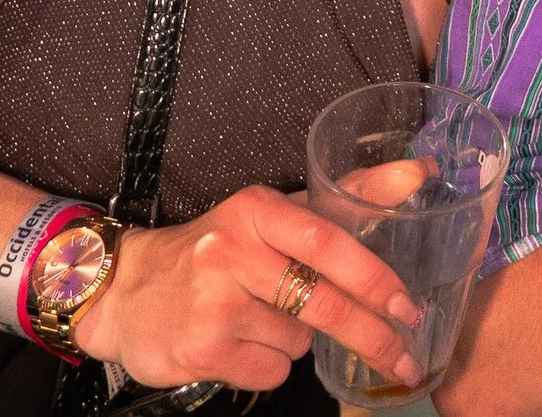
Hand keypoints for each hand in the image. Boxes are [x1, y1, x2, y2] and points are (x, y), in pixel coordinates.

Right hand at [71, 184, 421, 389]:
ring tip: (262, 319)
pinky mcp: (201, 349)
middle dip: (373, 335)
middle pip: (324, 303)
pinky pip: (270, 370)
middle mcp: (232, 251)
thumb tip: (417, 172)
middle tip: (404, 355)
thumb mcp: (273, 213)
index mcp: (256, 210)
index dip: (375, 276)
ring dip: (298, 340)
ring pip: (299, 341)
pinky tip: (241, 344)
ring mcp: (214, 303)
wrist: (124, 292)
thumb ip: (345, 196)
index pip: (328, 241)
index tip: (410, 305)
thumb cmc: (216, 249)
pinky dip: (269, 364)